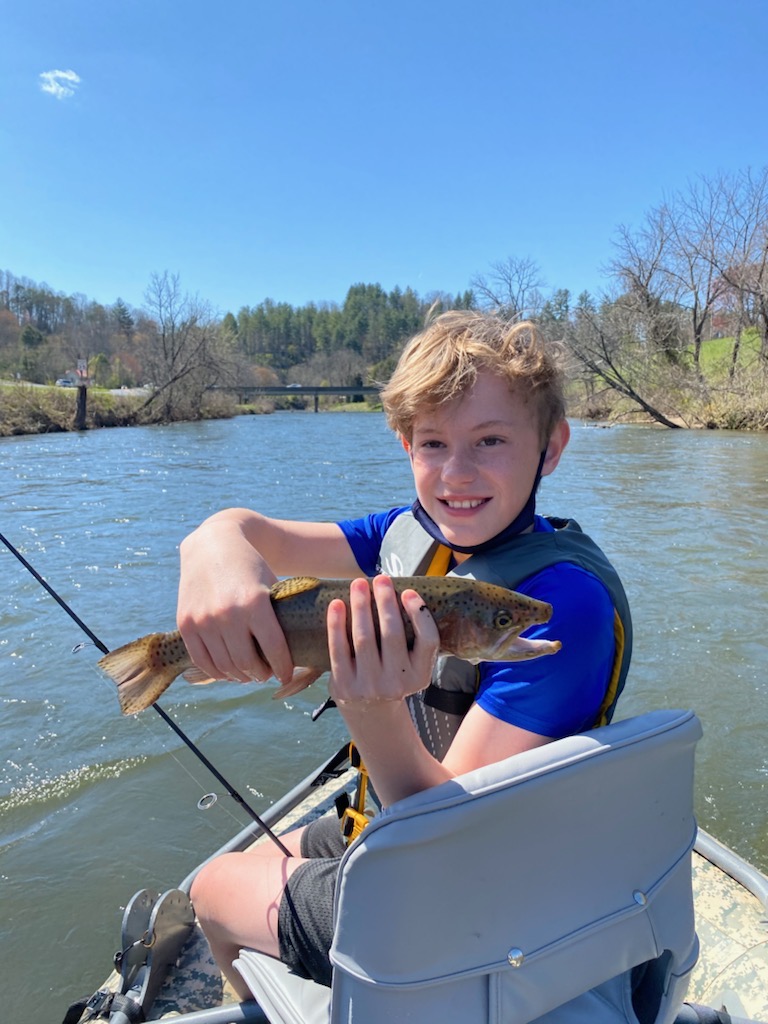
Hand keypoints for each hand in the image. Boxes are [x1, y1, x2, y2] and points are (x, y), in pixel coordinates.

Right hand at [176, 515, 293, 684]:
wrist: (213, 544)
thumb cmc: (250, 567)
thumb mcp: (271, 586)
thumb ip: (278, 618)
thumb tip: (291, 654)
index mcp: (255, 603)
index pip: (274, 650)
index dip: (283, 668)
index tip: (286, 675)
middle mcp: (227, 613)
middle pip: (247, 663)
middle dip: (260, 674)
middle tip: (266, 675)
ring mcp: (203, 619)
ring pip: (224, 666)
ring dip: (239, 676)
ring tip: (248, 674)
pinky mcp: (185, 623)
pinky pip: (201, 660)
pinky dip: (216, 671)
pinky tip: (227, 671)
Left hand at [327, 575, 438, 704]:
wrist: (370, 713)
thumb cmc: (392, 678)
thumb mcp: (411, 667)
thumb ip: (412, 639)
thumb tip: (399, 592)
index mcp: (420, 676)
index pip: (428, 641)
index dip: (420, 614)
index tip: (408, 592)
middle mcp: (397, 683)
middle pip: (392, 634)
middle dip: (386, 601)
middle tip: (381, 579)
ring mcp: (369, 686)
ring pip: (364, 638)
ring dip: (361, 606)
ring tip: (358, 584)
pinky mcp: (344, 685)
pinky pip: (338, 649)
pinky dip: (336, 624)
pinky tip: (337, 604)